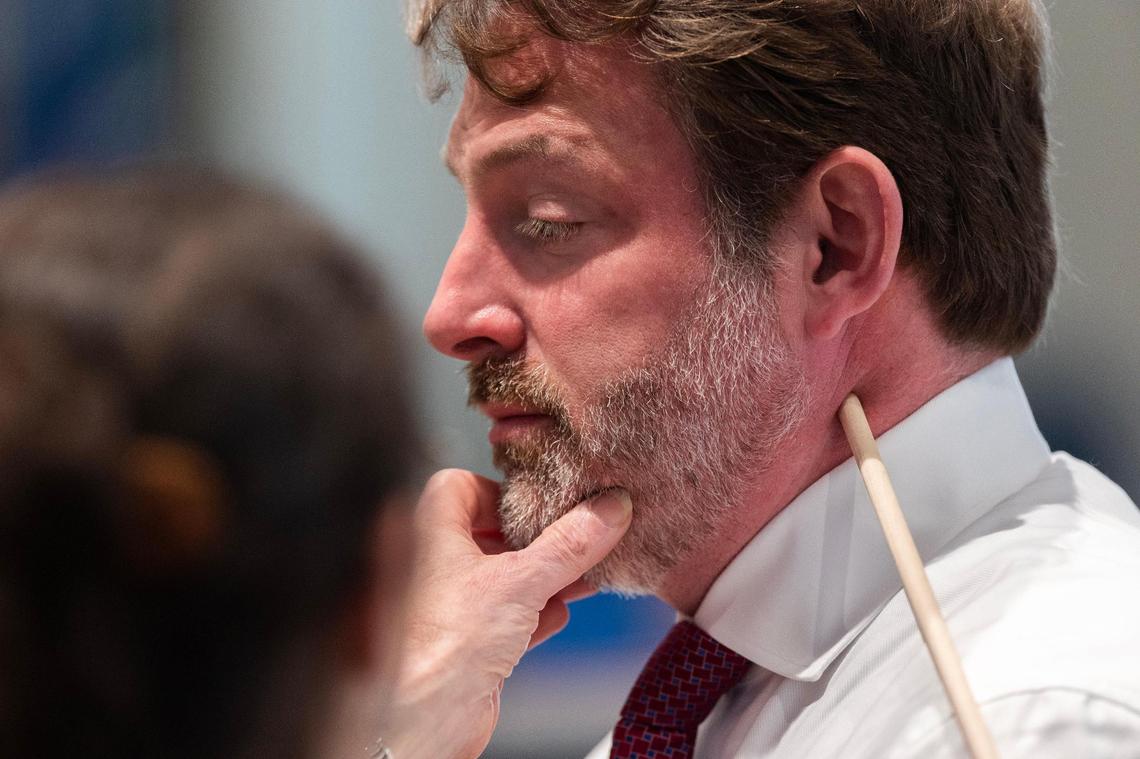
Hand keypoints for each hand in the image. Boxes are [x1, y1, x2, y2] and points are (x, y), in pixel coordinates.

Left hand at [384, 469, 631, 758]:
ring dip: (542, 578)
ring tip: (582, 574)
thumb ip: (570, 544)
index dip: (502, 492)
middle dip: (535, 540)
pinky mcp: (461, 643)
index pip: (460, 486)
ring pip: (500, 577)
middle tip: (574, 536)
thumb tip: (608, 509)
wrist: (426, 720)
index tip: (538, 503)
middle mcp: (429, 563)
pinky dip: (532, 613)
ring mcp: (445, 605)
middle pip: (489, 532)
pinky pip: (502, 615)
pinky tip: (558, 613)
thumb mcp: (522, 581)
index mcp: (427, 531)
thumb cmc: (444, 645)